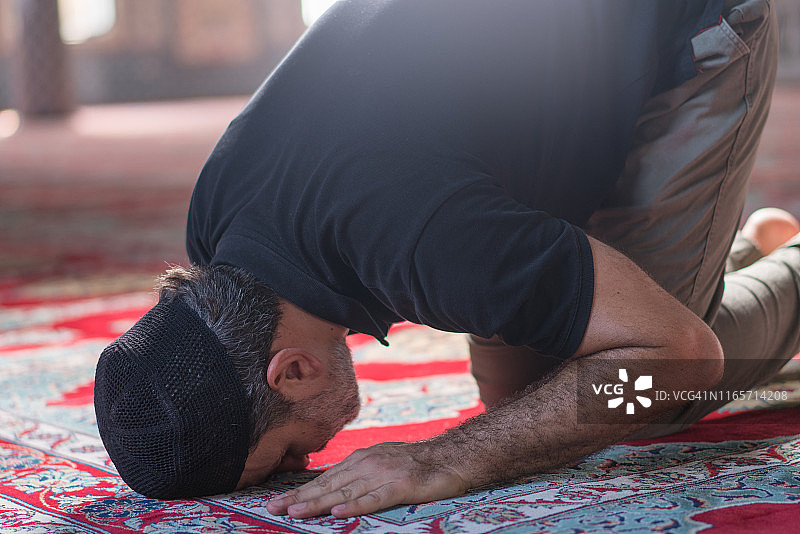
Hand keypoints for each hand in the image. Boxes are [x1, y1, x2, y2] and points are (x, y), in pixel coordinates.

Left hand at [266, 441, 467, 517]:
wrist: (451, 456)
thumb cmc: (416, 463)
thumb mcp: (381, 462)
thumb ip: (358, 473)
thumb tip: (332, 486)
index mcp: (361, 460)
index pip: (325, 479)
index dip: (300, 491)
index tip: (277, 502)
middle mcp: (368, 464)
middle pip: (328, 485)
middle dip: (299, 498)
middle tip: (274, 509)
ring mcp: (384, 474)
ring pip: (345, 491)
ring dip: (318, 503)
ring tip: (296, 512)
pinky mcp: (401, 486)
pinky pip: (375, 498)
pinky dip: (355, 505)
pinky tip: (338, 512)